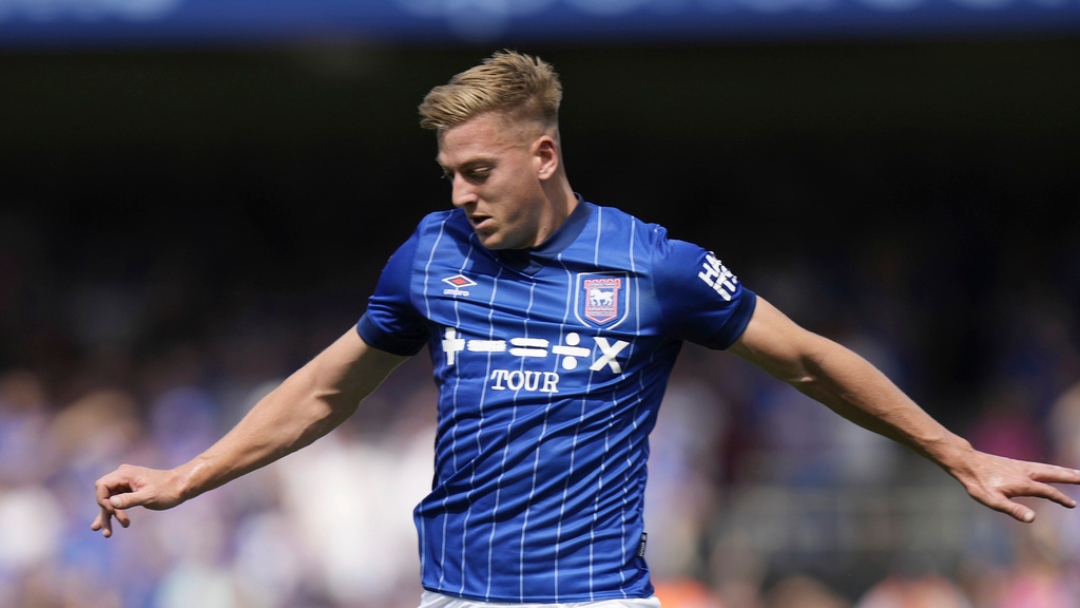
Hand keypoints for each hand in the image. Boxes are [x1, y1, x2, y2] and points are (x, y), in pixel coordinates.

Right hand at [91, 464, 187, 537]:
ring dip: (109, 516)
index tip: (113, 512)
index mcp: (125, 474)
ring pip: (110, 501)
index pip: (102, 486)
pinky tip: (110, 527)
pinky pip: (118, 502)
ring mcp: (126, 483)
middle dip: (106, 513)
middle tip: (109, 530)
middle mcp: (123, 476)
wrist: (182, 486)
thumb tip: (111, 502)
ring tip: (107, 534)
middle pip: (104, 495)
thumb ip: (129, 499)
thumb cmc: (167, 490)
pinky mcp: (130, 490)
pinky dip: (115, 513)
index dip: (103, 501)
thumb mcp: (149, 496)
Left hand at [954, 451, 1079, 522]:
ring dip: (1064, 471)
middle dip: (1071, 477)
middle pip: (1054, 474)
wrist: (967, 463)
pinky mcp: (1016, 463)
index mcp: (1023, 483)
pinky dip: (1052, 468)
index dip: (1061, 498)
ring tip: (1078, 473)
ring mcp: (1022, 465)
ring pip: (1048, 468)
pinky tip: (1053, 470)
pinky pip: (1040, 465)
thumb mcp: (993, 501)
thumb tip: (1033, 519)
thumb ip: (1013, 510)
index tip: (1072, 504)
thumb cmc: (978, 484)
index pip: (1048, 491)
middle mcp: (1026, 472)